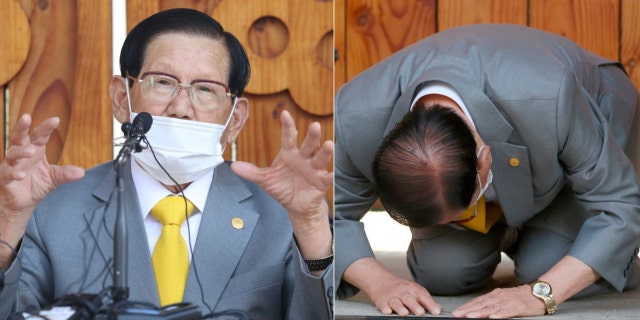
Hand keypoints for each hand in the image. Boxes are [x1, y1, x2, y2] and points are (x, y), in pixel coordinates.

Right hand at [0, 115, 83, 259]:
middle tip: (26, 117)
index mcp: (35, 151)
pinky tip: (21, 174)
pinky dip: (14, 173)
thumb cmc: (35, 185)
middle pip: (19, 137)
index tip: (56, 120)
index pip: (40, 136)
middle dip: (22, 127)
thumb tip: (82, 172)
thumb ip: (65, 174)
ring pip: (12, 153)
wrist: (21, 203)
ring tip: (31, 151)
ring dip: (21, 151)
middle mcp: (22, 155)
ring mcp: (11, 165)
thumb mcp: (53, 178)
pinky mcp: (4, 178)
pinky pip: (7, 173)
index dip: (46, 127)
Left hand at [230, 110, 332, 256]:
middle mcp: (304, 158)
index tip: (285, 114)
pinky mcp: (322, 182)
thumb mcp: (266, 180)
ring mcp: (314, 169)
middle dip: (312, 136)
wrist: (296, 206)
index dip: (287, 126)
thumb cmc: (283, 187)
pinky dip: (331, 175)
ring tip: (329, 144)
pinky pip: (328, 177)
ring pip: (320, 158)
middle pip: (309, 144)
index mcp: (290, 154)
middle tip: (314, 125)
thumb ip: (251, 172)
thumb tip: (233, 166)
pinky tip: (332, 173)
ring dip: (325, 152)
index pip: (289, 137)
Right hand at [370, 272, 441, 315]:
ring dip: (400, 308)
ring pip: (396, 302)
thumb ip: (426, 300)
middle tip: (420, 312)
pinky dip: (385, 308)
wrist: (382, 282)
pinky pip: (383, 305)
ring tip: (405, 313)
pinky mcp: (382, 302)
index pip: (423, 296)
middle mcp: (402, 293)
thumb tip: (438, 309)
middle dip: (415, 306)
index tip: (436, 311)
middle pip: (409, 299)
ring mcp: (392, 297)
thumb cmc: (402, 289)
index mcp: (413, 290)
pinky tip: (387, 311)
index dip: (430, 304)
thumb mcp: (415, 291)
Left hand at [452, 285, 545, 317]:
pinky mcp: (519, 307)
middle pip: (481, 304)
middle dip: (468, 310)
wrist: (539, 293)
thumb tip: (476, 309)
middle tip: (456, 315)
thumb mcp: (503, 298)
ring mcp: (509, 302)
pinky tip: (492, 317)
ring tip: (469, 317)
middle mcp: (500, 297)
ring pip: (492, 308)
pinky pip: (508, 311)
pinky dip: (499, 314)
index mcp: (495, 295)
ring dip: (480, 313)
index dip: (466, 307)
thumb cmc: (520, 297)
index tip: (456, 312)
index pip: (477, 301)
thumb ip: (491, 303)